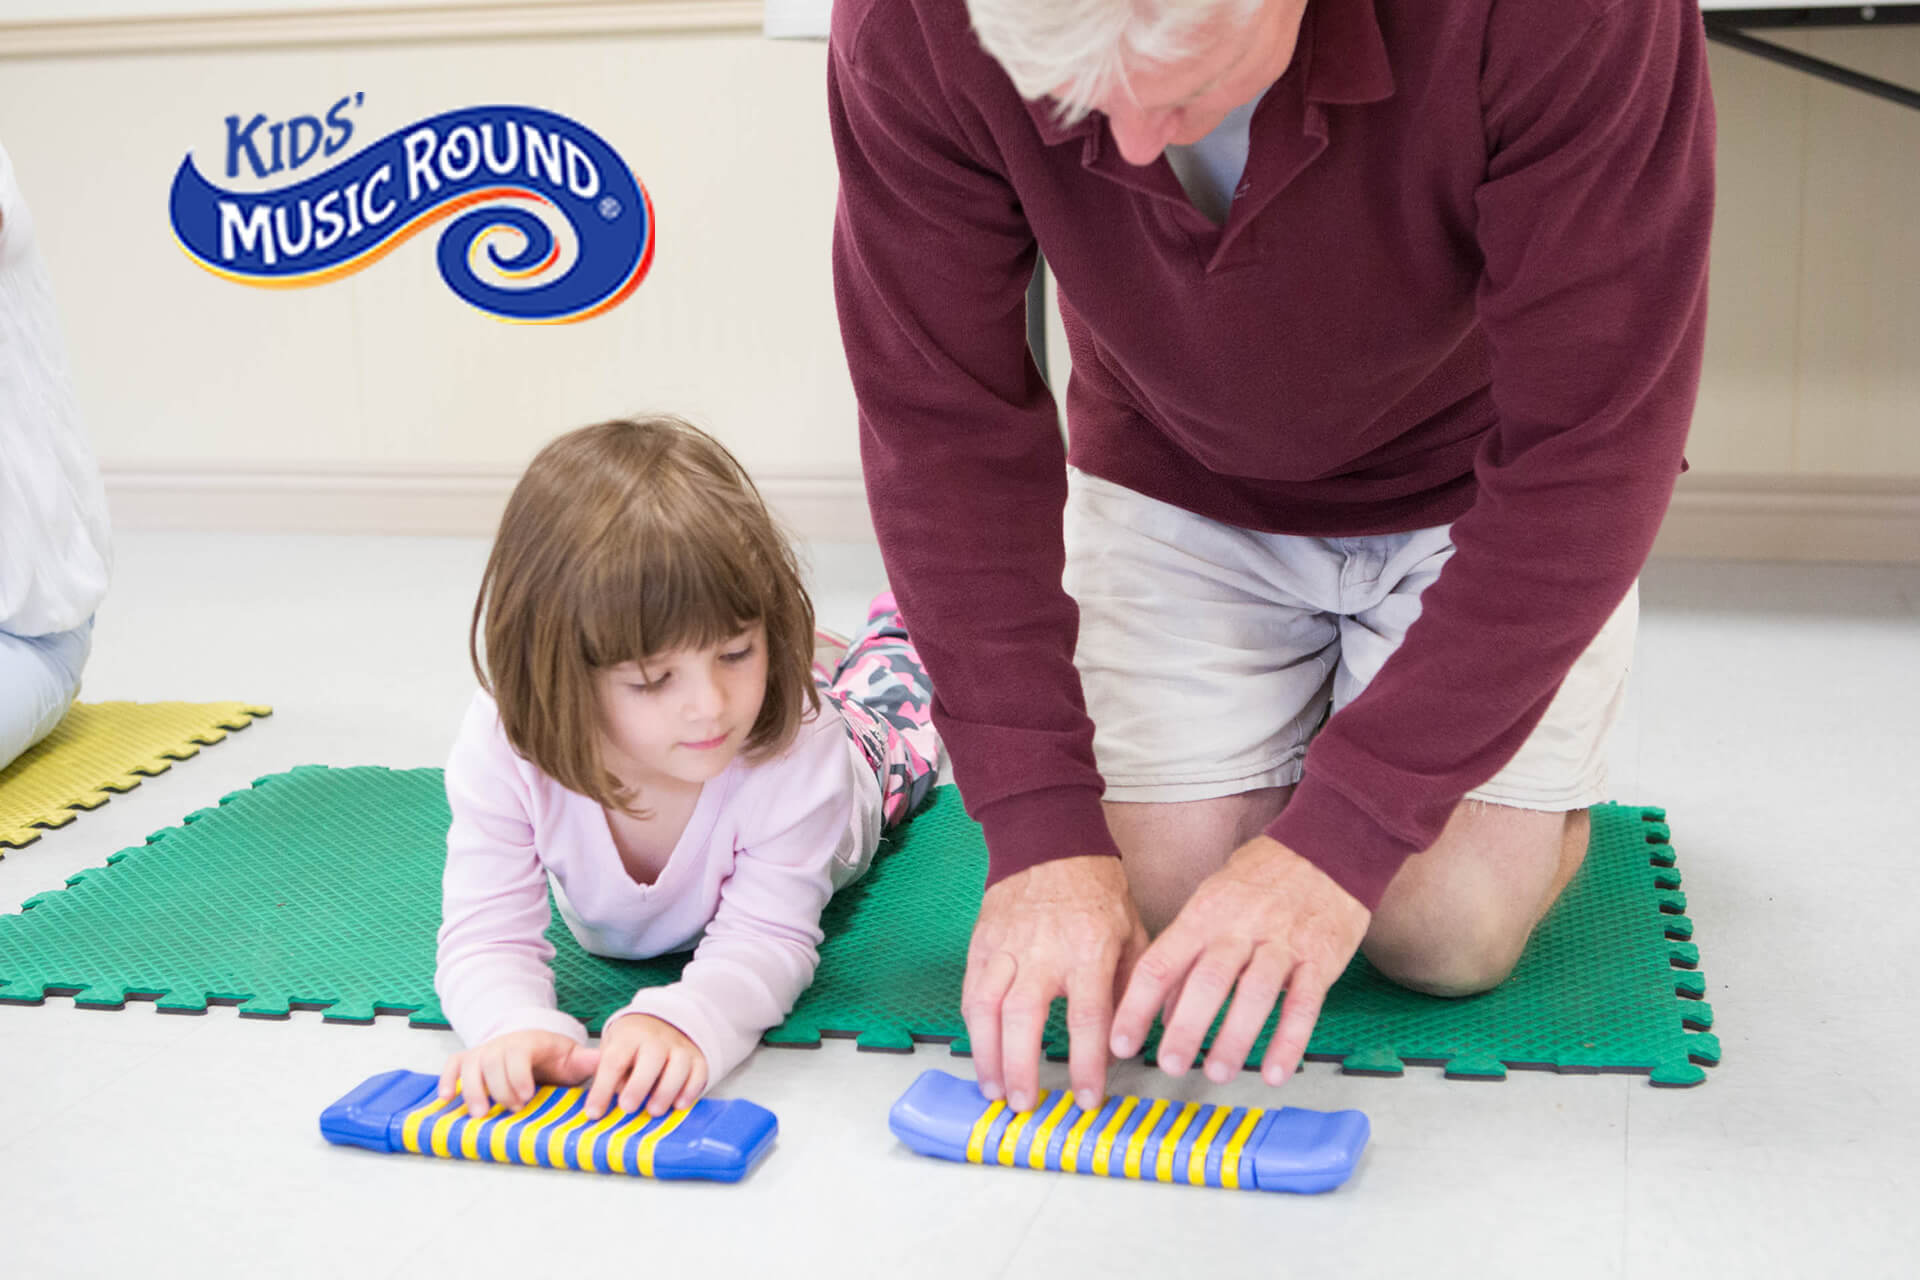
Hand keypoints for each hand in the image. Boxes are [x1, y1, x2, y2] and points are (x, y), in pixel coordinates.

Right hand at [437, 1028, 595, 1117]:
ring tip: (479, 1113)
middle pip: (493, 1062)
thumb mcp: (571, 1057)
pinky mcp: (468, 1060)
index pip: (518, 1054)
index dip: (518, 1075)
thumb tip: (605, 1062)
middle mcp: (503, 1044)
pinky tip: (444, 1098)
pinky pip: (453, 1065)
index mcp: (529, 1042)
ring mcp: (484, 1051)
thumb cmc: (552, 1056)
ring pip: (471, 1065)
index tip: (526, 1096)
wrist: (531, 1042)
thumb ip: (586, 1061)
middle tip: (512, 1108)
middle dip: (500, 1088)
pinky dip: (446, 1079)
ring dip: (472, 1089)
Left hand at [581, 1013, 707, 1120]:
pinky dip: (691, 1090)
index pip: (614, 1061)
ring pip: (678, 1066)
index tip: (593, 1112)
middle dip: (639, 1085)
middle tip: (627, 1107)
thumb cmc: (632, 1045)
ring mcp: (680, 1047)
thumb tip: (602, 1105)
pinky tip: (679, 1104)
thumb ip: (609, 1075)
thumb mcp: (613, 1050)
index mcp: (629, 1037)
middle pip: (651, 1058)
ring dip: (666, 1090)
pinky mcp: (698, 1059)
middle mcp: (656, 1039)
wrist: (663, 1022)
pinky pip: (699, 1073)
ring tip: (654, 1111)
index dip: (603, 1088)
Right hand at [963, 855, 1148, 1114]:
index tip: (1087, 1099)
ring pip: (987, 1007)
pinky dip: (972, 1025)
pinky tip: (979, 1050)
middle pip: (1025, 1018)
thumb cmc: (1097, 891)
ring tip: (992, 1089)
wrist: (1049, 842)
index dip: (1087, 1064)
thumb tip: (1134, 1041)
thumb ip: (1134, 988)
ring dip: (986, 1053)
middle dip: (1021, 1066)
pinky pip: (971, 990)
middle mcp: (1043, 951)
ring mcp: (1007, 947)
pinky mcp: (982, 943)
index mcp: (1089, 950)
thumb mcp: (1133, 934)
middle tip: (1022, 1104)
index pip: (1088, 1017)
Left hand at [1111, 835, 1368, 1087]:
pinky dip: (1289, 1040)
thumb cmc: (1262, 878)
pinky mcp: (1320, 958)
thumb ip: (1187, 953)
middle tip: (1171, 1065)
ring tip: (1218, 1072)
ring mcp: (1282, 943)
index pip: (1161, 962)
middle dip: (1187, 1027)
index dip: (1138, 1005)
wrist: (1328, 847)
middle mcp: (1240, 928)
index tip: (1121, 1042)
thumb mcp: (1212, 901)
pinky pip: (1304, 1004)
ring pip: (1256, 994)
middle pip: (1208, 981)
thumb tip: (1161, 1010)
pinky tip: (1275, 1071)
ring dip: (1235, 1038)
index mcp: (1205, 915)